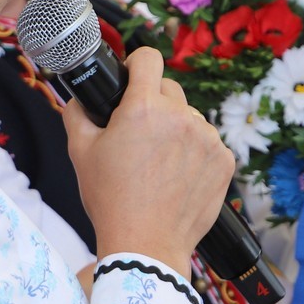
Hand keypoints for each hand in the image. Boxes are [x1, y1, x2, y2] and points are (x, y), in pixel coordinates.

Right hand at [63, 47, 232, 275]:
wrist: (146, 245)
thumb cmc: (111, 200)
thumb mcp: (81, 153)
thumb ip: (78, 114)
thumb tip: (79, 97)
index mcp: (143, 108)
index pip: (149, 58)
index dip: (137, 65)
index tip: (132, 79)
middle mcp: (180, 117)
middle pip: (169, 89)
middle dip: (154, 103)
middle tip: (139, 134)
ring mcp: (208, 139)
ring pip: (190, 118)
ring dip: (176, 130)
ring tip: (159, 163)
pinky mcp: (225, 161)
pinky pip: (208, 143)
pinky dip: (195, 154)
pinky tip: (178, 177)